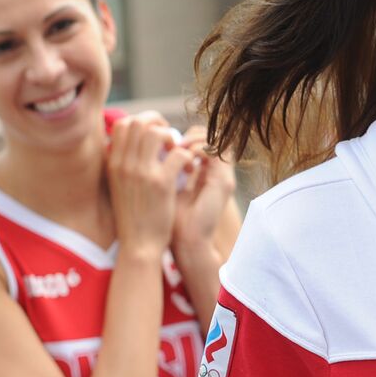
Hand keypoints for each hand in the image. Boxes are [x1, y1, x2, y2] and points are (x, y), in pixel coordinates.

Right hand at [106, 112, 191, 258]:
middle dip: (159, 124)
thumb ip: (123, 163)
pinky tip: (189, 169)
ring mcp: (141, 172)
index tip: (155, 136)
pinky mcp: (160, 183)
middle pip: (139, 122)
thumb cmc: (133, 215)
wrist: (139, 245)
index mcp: (112, 163)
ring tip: (179, 155)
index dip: (143, 122)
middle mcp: (123, 164)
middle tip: (171, 141)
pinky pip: (178, 154)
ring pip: (157, 133)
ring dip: (174, 139)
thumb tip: (135, 141)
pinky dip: (188, 157)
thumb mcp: (119, 186)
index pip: (123, 124)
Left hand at [170, 126, 236, 264]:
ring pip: (215, 140)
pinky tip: (182, 160)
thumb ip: (165, 167)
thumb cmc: (170, 219)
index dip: (186, 136)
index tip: (167, 144)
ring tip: (177, 150)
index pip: (203, 139)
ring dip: (194, 140)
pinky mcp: (223, 181)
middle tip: (173, 144)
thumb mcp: (165, 187)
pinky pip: (214, 151)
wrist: (185, 242)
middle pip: (212, 135)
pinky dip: (197, 149)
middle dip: (191, 134)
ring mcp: (223, 176)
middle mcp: (218, 172)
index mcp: (206, 172)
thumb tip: (152, 146)